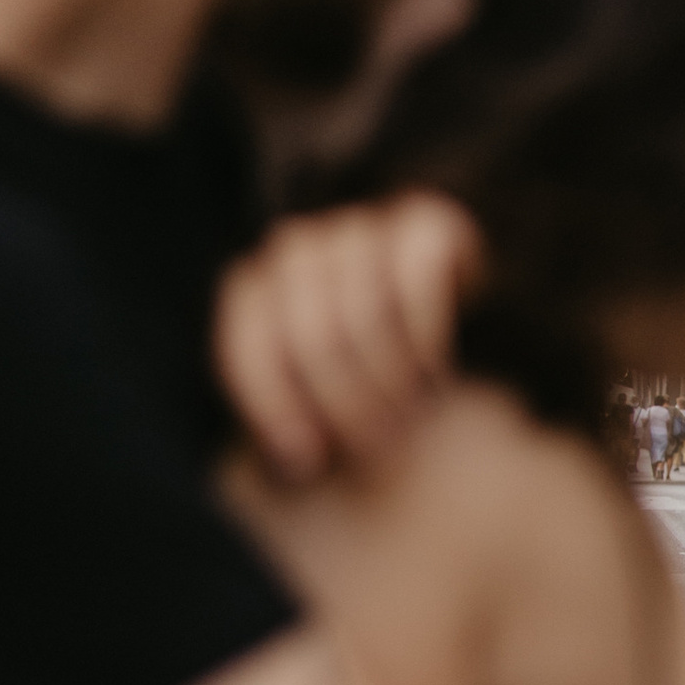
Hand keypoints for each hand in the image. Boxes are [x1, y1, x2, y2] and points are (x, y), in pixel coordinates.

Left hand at [214, 192, 483, 485]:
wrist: (435, 346)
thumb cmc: (360, 389)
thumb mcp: (311, 415)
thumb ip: (285, 431)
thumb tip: (290, 464)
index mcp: (253, 290)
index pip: (249, 343)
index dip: (274, 406)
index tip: (306, 461)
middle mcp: (296, 249)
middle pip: (311, 330)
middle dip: (347, 401)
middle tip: (377, 450)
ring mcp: (357, 226)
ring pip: (364, 305)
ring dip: (389, 375)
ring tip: (409, 420)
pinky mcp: (422, 220)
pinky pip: (416, 275)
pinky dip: (426, 334)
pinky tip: (435, 373)